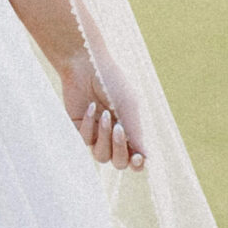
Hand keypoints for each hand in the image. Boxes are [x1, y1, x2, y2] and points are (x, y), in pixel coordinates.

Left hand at [61, 48, 146, 171]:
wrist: (86, 63)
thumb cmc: (112, 81)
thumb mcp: (128, 106)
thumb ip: (136, 132)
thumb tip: (148, 158)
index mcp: (130, 129)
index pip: (135, 158)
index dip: (137, 164)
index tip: (138, 159)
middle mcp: (113, 135)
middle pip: (118, 162)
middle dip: (119, 149)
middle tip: (119, 128)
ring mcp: (96, 133)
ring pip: (101, 156)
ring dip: (104, 136)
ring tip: (105, 114)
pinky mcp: (79, 128)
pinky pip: (85, 140)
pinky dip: (90, 124)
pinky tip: (91, 106)